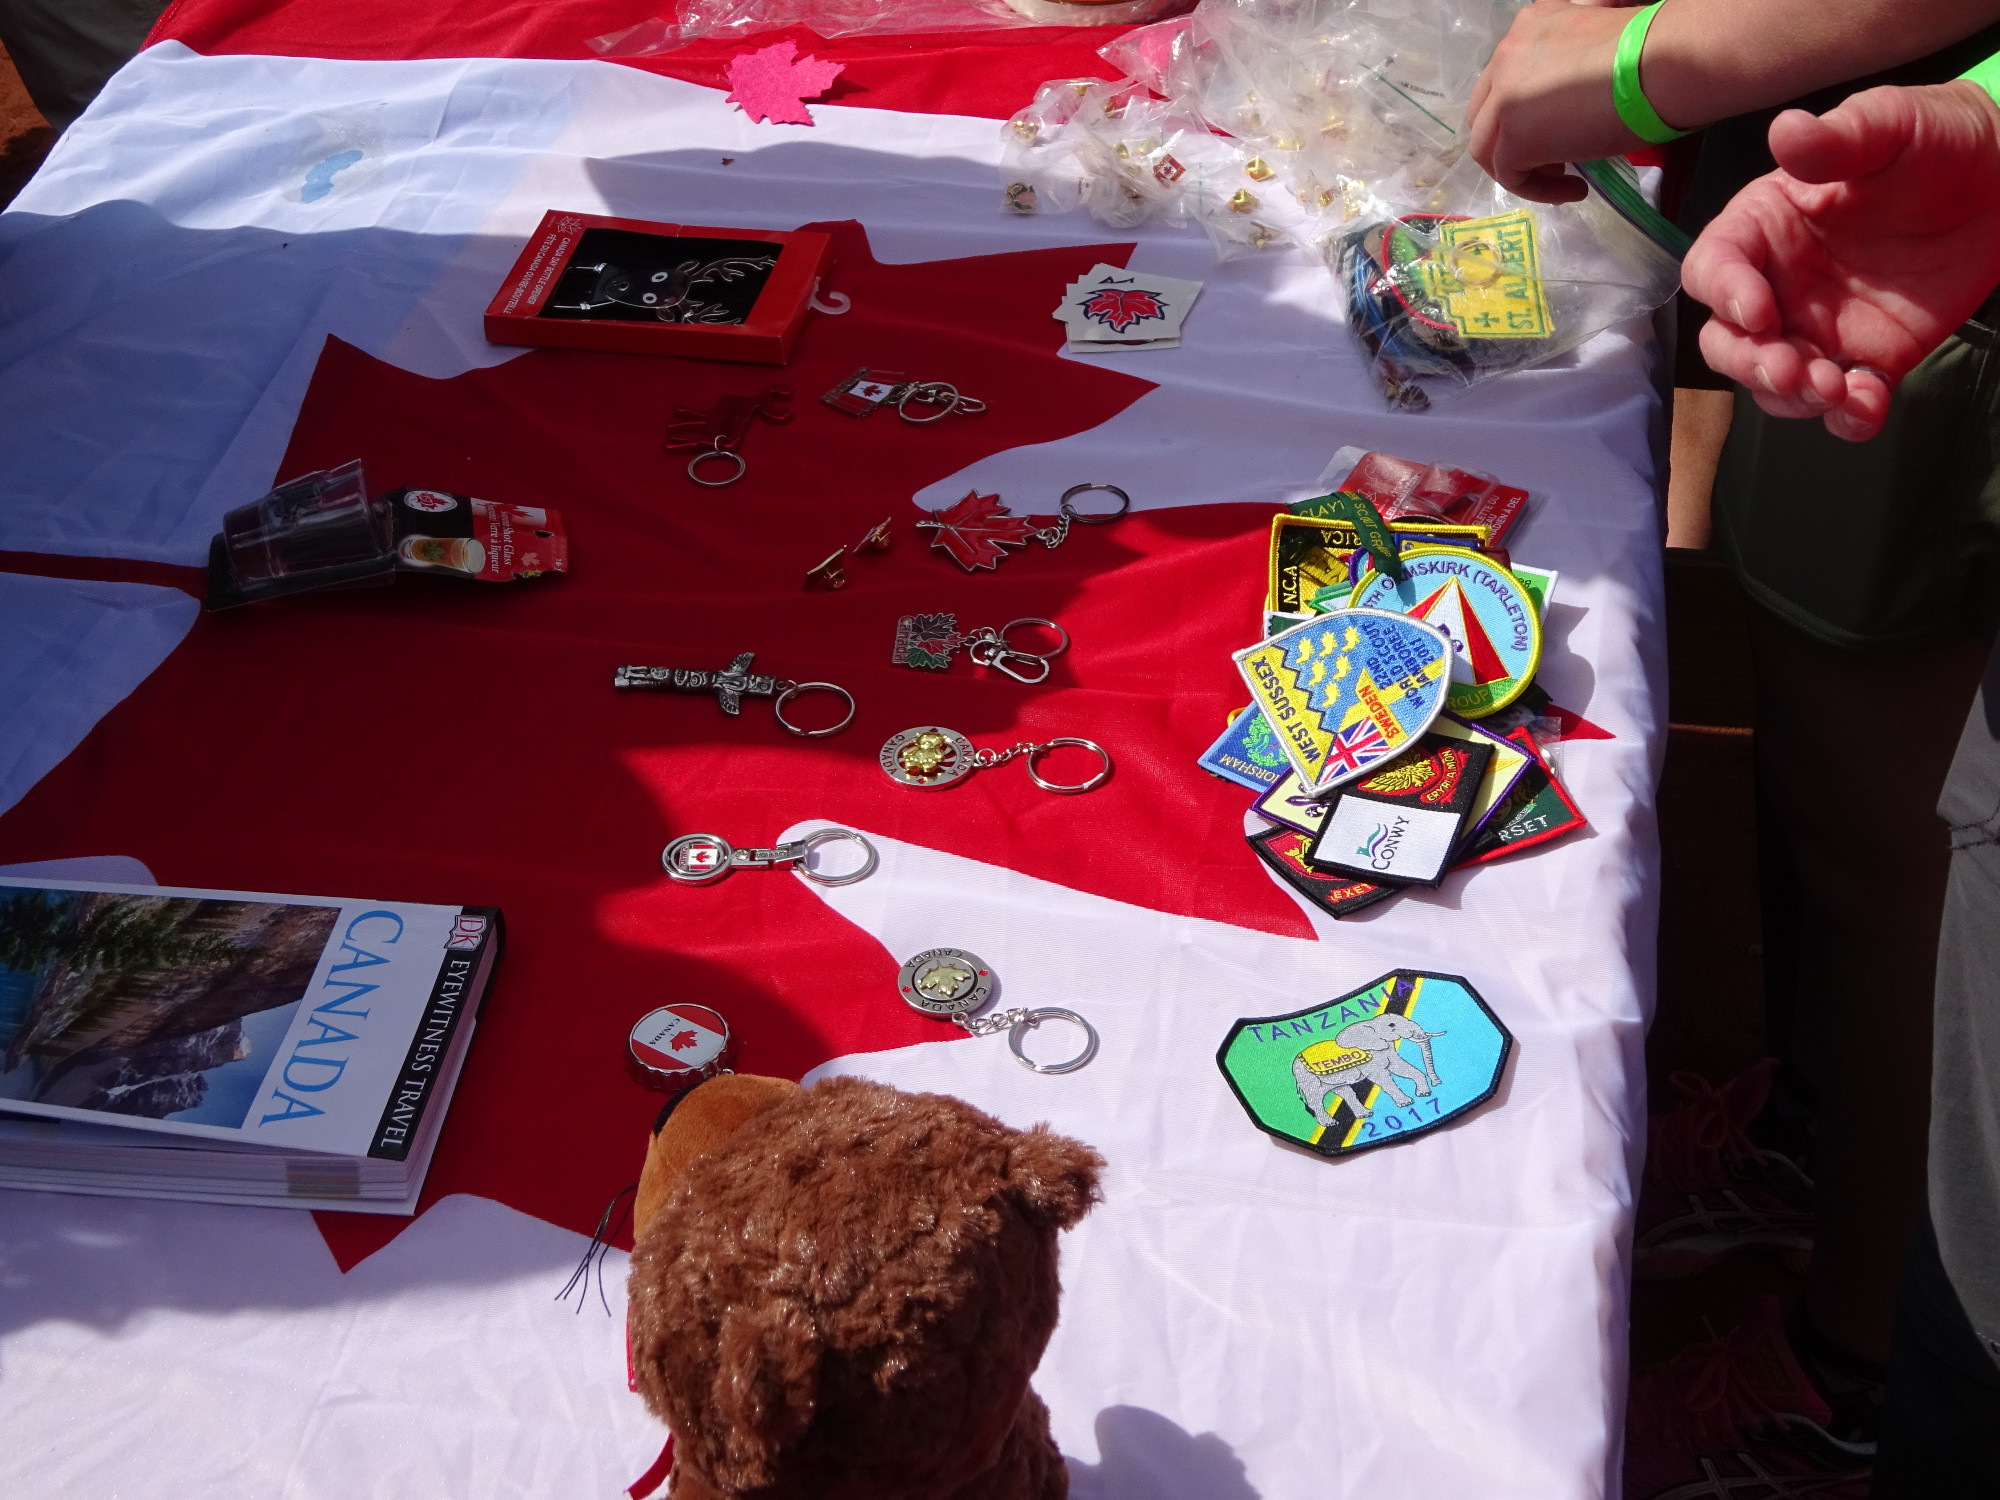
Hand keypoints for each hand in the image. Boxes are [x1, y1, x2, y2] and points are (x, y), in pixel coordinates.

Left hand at [1468, 0, 1650, 205]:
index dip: (1523, 110)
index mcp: (1528, 25)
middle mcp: (1506, 55)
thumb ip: (1568, 65)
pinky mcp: (1514, 135)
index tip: (1559, 128)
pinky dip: (1538, 189)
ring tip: (1563, 178)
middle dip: (1510, 140)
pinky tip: (1574, 189)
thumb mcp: (1596, 43)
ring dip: (1520, 168)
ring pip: (1487, 147)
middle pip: (1486, 112)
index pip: (1506, 78)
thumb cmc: (1651, 51)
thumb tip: (1575, 97)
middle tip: (1553, 157)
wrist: (1663, 62)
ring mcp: (1503, 96)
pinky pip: (1511, 175)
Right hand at [1685, 80, 1999, 440]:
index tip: (1758, 310)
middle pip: (1729, 341)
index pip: (1714, 268)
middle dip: (1750, 363)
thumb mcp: (1890, 124)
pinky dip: (1847, 418)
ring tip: (1835, 388)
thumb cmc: (1936, 141)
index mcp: (1765, 228)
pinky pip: (1842, 404)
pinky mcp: (1867, 360)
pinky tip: (1869, 404)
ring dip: (1794, 396)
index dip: (1722, 293)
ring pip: (1776, 383)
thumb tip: (1784, 130)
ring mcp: (1819, 329)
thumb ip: (1838, 137)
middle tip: (1791, 368)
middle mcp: (1779, 285)